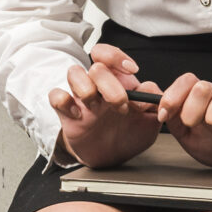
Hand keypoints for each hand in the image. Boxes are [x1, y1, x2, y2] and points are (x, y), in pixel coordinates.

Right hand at [50, 43, 161, 167]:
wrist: (114, 157)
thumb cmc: (131, 133)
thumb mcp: (150, 119)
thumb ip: (154, 102)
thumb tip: (152, 90)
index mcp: (118, 81)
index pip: (108, 54)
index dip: (117, 57)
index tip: (132, 70)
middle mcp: (98, 85)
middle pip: (96, 67)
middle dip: (110, 85)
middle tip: (121, 106)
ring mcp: (81, 98)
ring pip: (73, 73)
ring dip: (86, 88)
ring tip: (97, 107)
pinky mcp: (66, 113)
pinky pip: (56, 96)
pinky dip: (65, 102)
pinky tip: (78, 115)